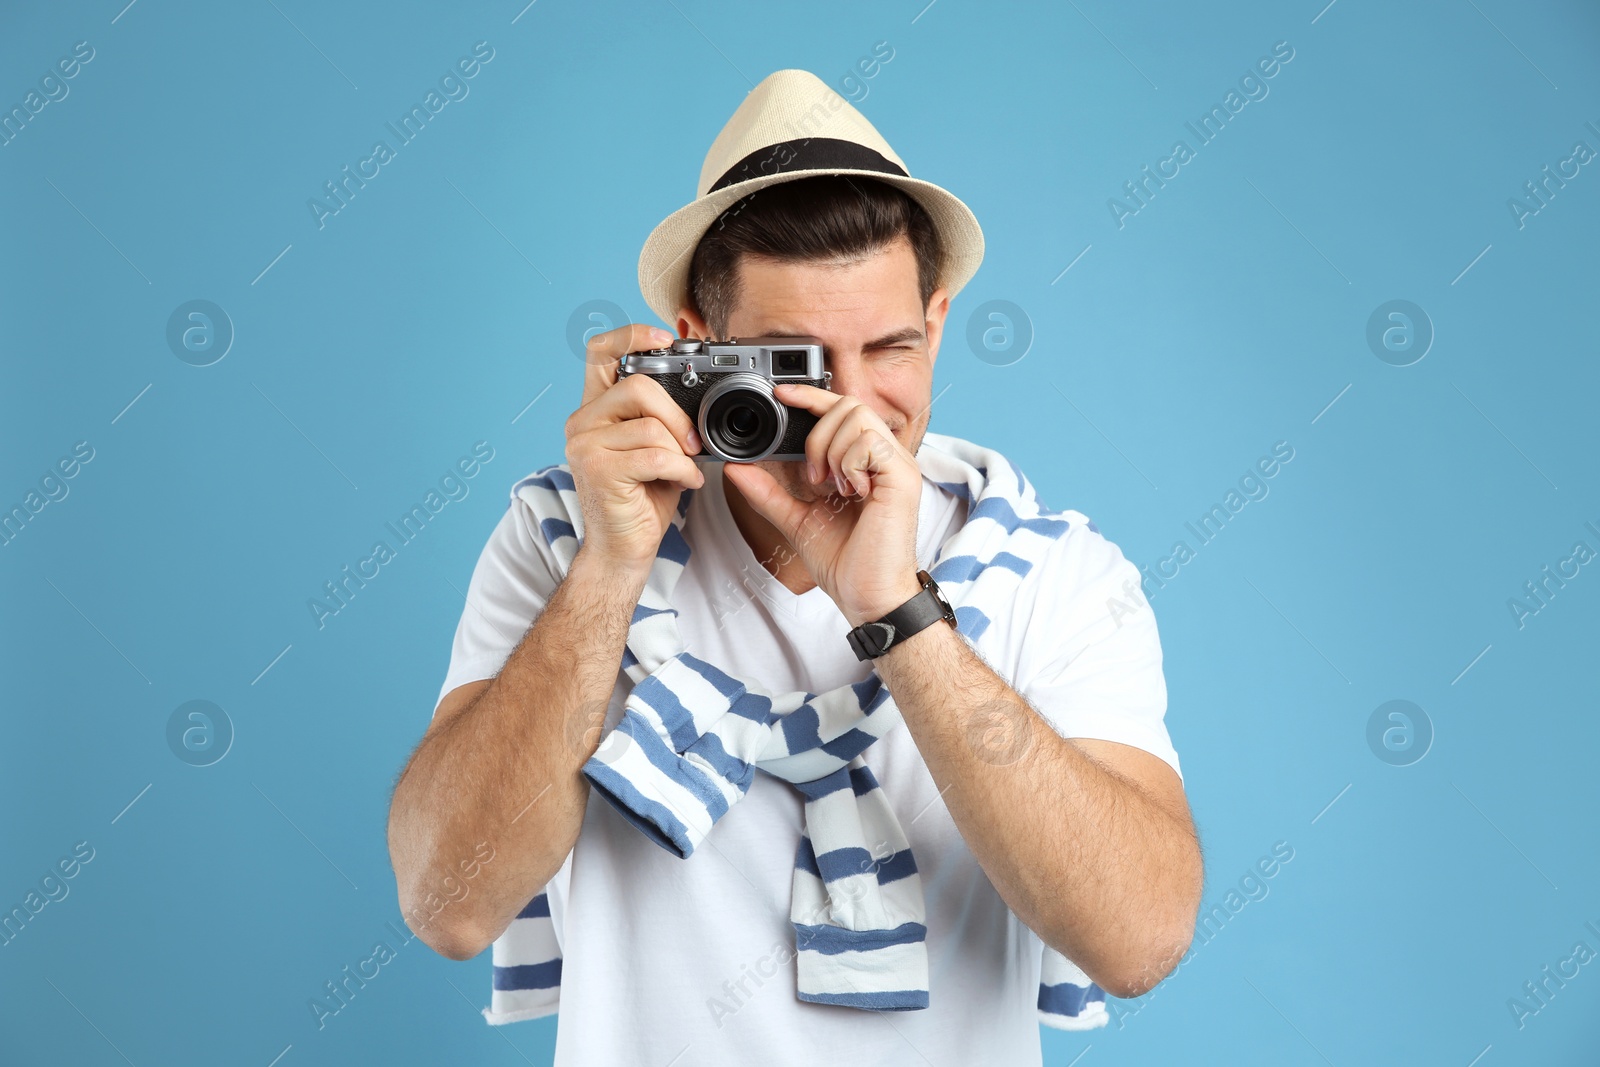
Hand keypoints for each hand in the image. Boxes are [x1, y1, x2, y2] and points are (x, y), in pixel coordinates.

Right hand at [564, 323, 703, 576]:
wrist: (623, 551)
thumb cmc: (641, 498)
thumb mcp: (654, 448)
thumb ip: (660, 416)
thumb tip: (698, 392)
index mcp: (594, 410)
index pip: (600, 351)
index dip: (632, 335)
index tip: (665, 339)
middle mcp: (581, 422)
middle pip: (636, 387)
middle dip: (677, 414)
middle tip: (692, 441)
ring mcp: (584, 445)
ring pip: (649, 425)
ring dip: (680, 450)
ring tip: (685, 469)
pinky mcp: (597, 470)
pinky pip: (654, 455)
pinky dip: (681, 470)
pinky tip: (685, 483)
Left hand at [722, 384, 923, 627]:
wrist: (867, 596)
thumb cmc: (845, 562)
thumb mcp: (796, 519)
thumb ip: (768, 492)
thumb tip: (737, 468)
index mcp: (866, 463)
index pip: (842, 411)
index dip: (811, 396)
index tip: (780, 395)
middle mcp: (886, 458)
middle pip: (849, 405)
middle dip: (817, 434)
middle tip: (813, 477)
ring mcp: (898, 465)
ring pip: (856, 418)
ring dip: (831, 451)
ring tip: (832, 488)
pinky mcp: (903, 476)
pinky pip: (868, 442)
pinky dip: (847, 464)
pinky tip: (850, 493)